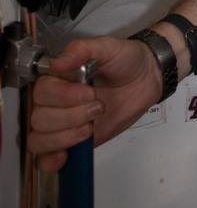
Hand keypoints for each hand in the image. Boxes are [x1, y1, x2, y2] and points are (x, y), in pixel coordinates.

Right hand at [28, 36, 161, 171]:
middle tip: (98, 107)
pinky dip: (50, 160)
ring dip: (65, 137)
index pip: (41, 93)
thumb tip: (58, 61)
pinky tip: (65, 156)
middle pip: (40, 119)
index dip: (63, 97)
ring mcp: (62, 124)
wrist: (146, 79)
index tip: (89, 92)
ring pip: (40, 140)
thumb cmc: (125, 60)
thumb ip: (83, 49)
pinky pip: (46, 158)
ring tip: (90, 127)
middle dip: (71, 117)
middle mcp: (55, 102)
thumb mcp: (108, 47)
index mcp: (58, 78)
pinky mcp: (72, 141)